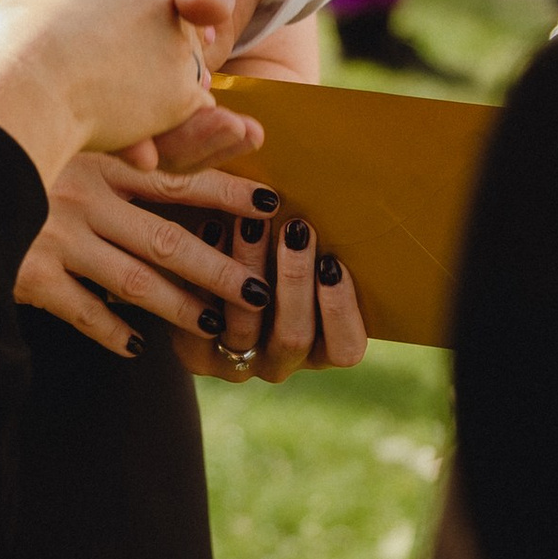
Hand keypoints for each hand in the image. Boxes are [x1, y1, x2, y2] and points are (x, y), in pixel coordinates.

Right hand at [0, 0, 209, 181]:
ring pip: (182, 65)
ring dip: (159, 83)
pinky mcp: (184, 92)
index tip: (99, 39)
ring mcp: (176, 45)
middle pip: (168, 23)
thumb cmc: (11, 46)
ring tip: (111, 100)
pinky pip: (188, 108)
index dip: (125, 15)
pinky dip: (167, 119)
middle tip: (107, 73)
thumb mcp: (16, 1)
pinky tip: (130, 124)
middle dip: (149, 48)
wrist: (26, 91)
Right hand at [17, 154, 292, 357]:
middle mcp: (85, 196)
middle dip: (219, 266)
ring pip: (134, 279)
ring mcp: (56, 236)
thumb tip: (214, 121)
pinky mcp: (27, 272)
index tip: (274, 205)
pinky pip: (78, 309)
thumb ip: (137, 139)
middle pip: (169, 239)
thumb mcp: (77, 137)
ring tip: (216, 326)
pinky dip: (108, 329)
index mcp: (101, 160)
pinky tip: (136, 347)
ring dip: (178, 306)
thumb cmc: (18, 152)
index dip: (228, 194)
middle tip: (260, 289)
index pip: (180, 180)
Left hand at [179, 201, 367, 384]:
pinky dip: (206, 278)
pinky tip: (212, 230)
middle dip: (295, 280)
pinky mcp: (198, 357)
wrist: (206, 270)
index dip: (341, 311)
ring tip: (249, 223)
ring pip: (245, 328)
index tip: (332, 263)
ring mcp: (239, 365)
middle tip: (295, 229)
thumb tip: (359, 193)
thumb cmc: (277, 255)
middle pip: (294, 337)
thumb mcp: (306, 256)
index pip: (345, 350)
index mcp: (322, 349)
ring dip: (249, 269)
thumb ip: (322, 246)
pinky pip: (200, 326)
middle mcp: (283, 363)